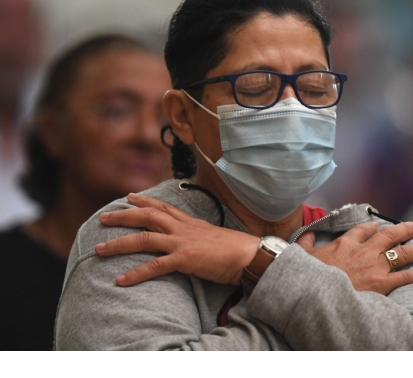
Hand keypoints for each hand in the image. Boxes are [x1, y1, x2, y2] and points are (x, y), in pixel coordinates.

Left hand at [95, 193, 259, 285]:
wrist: (248, 254)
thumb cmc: (236, 248)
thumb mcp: (214, 236)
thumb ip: (200, 236)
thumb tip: (195, 241)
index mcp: (191, 222)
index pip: (164, 207)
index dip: (145, 201)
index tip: (129, 197)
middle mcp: (183, 229)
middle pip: (148, 216)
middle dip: (123, 216)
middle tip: (103, 218)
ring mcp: (182, 242)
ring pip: (144, 238)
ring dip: (119, 244)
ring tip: (99, 249)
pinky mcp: (184, 259)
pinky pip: (155, 266)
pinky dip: (136, 274)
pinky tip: (121, 280)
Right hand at [297, 221, 412, 294]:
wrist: (312, 290)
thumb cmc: (307, 274)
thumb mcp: (303, 254)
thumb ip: (307, 243)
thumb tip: (309, 234)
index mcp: (345, 243)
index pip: (363, 230)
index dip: (373, 227)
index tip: (378, 226)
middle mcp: (363, 250)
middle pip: (388, 236)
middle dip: (404, 230)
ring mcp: (374, 266)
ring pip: (402, 252)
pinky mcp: (381, 283)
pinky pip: (407, 276)